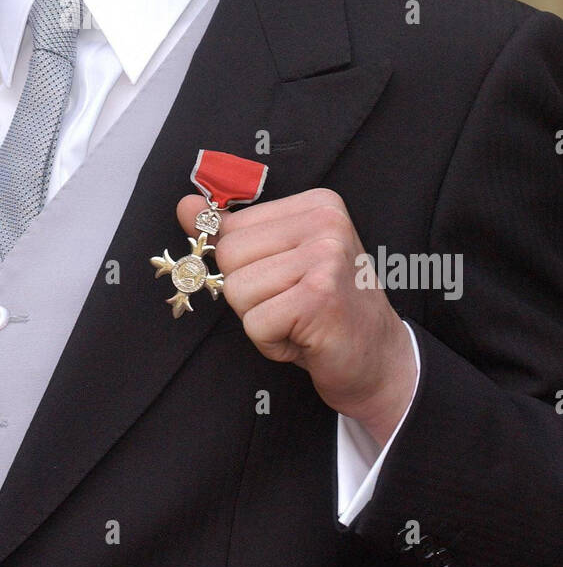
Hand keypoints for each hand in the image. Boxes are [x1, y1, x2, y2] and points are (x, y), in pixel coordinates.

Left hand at [176, 188, 416, 446]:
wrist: (379, 362)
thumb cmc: (325, 312)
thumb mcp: (279, 261)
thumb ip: (233, 232)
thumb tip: (186, 206)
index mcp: (317, 204)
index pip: (232, 227)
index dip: (245, 266)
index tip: (286, 279)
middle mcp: (325, 222)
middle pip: (229, 255)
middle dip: (248, 293)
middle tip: (291, 305)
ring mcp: (325, 257)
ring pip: (237, 290)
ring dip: (260, 319)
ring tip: (298, 321)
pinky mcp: (319, 297)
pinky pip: (254, 323)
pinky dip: (270, 343)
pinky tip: (304, 339)